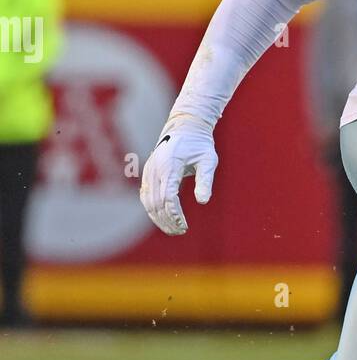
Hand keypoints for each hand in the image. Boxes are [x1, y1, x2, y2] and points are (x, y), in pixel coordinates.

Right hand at [140, 116, 217, 235]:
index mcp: (169, 165)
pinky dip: (152, 210)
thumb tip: (203, 201)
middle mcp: (154, 168)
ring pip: (148, 202)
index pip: (168, 197)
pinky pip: (145, 196)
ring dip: (159, 219)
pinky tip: (164, 220)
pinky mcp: (147, 174)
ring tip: (174, 230)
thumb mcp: (208, 160)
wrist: (185, 128)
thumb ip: (205, 180)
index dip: (175, 215)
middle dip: (167, 220)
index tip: (185, 226)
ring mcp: (148, 171)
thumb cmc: (199, 145)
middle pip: (156, 203)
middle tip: (181, 231)